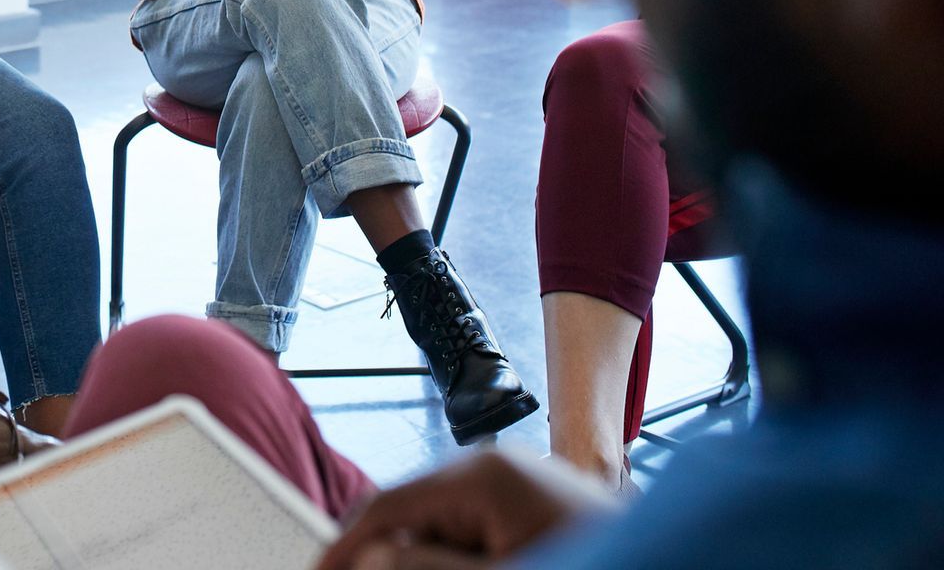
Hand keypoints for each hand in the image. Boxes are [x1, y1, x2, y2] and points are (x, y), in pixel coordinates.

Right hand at [319, 451, 622, 569]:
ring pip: (441, 531)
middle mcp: (492, 468)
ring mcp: (512, 484)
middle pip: (411, 519)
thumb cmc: (598, 564)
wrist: (681, 561)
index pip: (387, 507)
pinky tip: (470, 569)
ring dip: (430, 561)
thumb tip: (367, 558)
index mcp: (481, 475)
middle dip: (391, 559)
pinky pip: (473, 534)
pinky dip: (463, 559)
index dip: (346, 547)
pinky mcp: (528, 507)